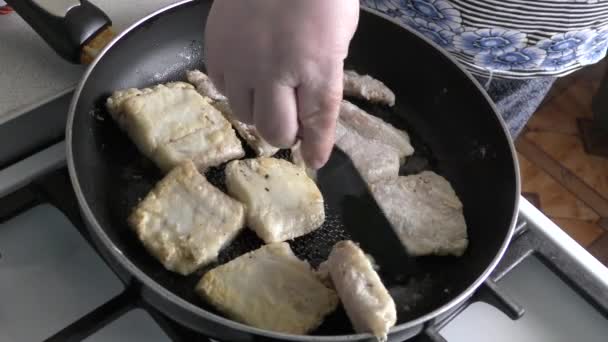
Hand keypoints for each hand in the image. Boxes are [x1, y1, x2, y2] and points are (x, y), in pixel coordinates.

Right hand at [205, 0, 358, 168]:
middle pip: (275, 131)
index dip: (317, 147)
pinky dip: (238, 89)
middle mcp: (276, 71)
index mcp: (318, 65)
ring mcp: (242, 61)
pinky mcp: (216, 50)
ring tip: (269, 90)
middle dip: (286, 132)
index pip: (318, 122)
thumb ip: (326, 78)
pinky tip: (248, 71)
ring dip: (260, 110)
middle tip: (291, 120)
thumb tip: (312, 113)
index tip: (314, 159)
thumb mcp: (339, 36)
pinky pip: (224, 90)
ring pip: (245, 115)